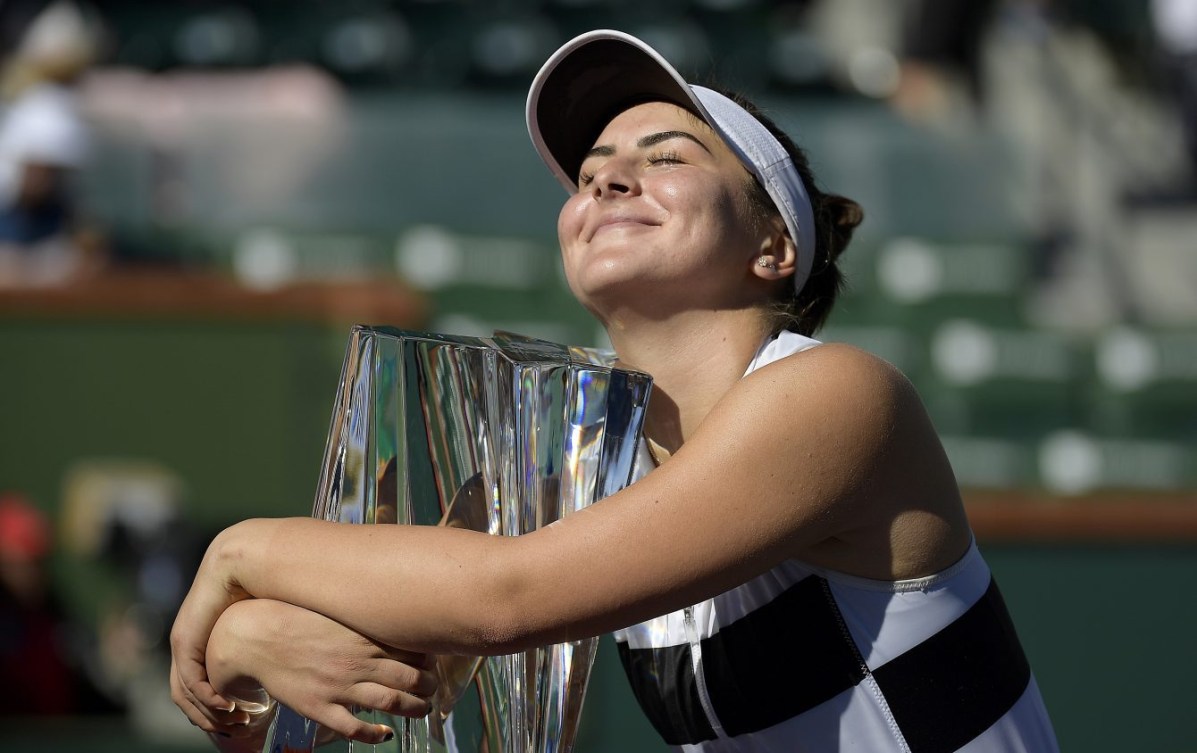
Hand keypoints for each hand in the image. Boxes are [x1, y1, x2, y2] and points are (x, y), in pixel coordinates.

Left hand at [169, 527, 253, 735]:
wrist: (250, 557)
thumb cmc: (267, 583)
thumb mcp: (264, 621)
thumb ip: (266, 641)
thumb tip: (292, 658)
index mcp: (206, 637)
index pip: (201, 683)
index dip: (219, 706)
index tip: (245, 718)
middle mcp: (189, 641)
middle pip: (187, 695)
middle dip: (212, 717)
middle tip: (239, 729)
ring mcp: (183, 642)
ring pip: (184, 694)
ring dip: (209, 714)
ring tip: (236, 722)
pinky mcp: (185, 640)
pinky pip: (190, 681)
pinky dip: (207, 699)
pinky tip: (229, 706)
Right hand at [204, 598, 437, 743]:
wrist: (255, 637)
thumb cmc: (294, 619)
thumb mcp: (335, 613)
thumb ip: (362, 620)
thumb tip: (388, 614)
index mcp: (362, 636)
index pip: (411, 649)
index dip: (429, 657)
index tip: (434, 660)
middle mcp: (356, 662)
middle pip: (410, 677)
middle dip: (429, 685)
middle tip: (434, 687)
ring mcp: (339, 687)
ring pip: (391, 702)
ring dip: (414, 708)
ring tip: (423, 709)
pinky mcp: (320, 707)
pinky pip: (355, 727)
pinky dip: (376, 733)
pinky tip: (385, 734)